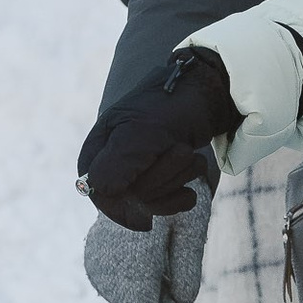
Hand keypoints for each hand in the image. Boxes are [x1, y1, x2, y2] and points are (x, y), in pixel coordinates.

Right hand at [77, 46, 234, 230]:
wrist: (206, 94)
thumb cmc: (171, 105)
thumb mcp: (143, 129)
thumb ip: (119, 161)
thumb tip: (102, 191)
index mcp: (96, 153)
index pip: (102, 194)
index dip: (128, 193)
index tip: (148, 170)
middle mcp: (112, 169)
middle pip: (132, 200)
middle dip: (163, 176)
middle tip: (178, 149)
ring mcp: (137, 178)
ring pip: (153, 203)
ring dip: (179, 176)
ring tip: (186, 149)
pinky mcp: (160, 185)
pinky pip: (170, 208)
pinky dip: (186, 191)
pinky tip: (191, 169)